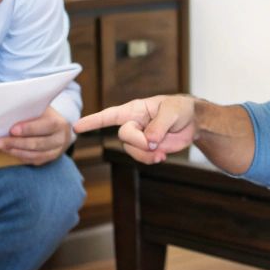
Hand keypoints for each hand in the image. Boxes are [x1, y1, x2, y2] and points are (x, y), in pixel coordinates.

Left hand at [0, 106, 71, 164]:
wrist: (59, 128)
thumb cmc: (44, 115)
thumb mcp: (40, 109)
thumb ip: (27, 112)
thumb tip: (2, 114)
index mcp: (59, 123)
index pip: (45, 126)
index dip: (29, 129)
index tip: (12, 130)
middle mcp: (60, 139)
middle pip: (36, 144)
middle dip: (13, 143)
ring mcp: (56, 151)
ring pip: (33, 154)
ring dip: (13, 151)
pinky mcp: (49, 159)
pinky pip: (32, 160)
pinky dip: (18, 155)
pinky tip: (6, 150)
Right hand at [73, 95, 197, 163]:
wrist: (192, 122)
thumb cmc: (180, 109)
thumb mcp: (172, 112)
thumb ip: (159, 125)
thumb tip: (150, 141)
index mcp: (134, 110)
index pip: (109, 115)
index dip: (92, 121)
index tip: (76, 127)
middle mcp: (133, 124)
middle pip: (124, 136)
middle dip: (140, 142)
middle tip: (155, 143)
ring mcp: (139, 137)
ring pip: (131, 150)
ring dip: (146, 154)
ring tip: (162, 152)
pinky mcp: (147, 149)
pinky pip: (142, 158)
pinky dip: (151, 160)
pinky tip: (162, 156)